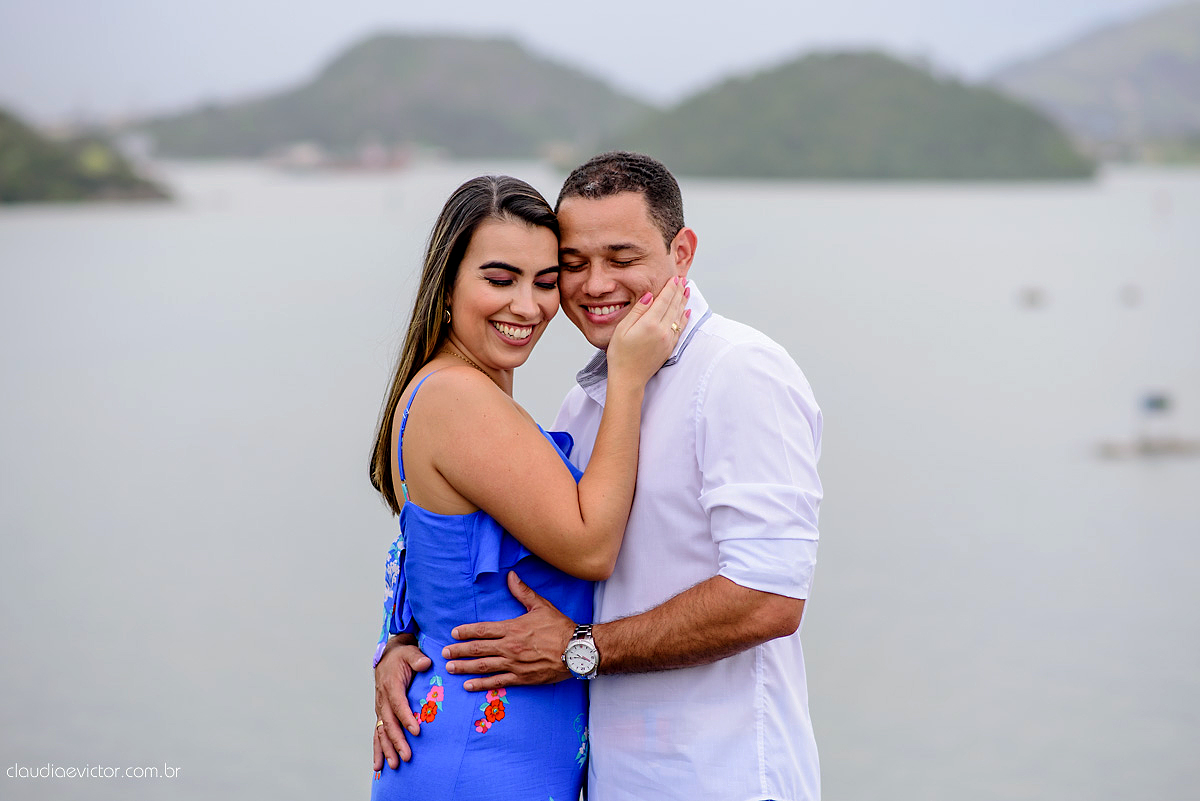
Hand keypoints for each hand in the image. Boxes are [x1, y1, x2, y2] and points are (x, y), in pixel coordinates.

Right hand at [372, 635, 431, 770]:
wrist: (388, 657)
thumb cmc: (403, 656)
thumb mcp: (411, 653)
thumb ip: (417, 658)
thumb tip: (425, 663)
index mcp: (391, 685)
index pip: (398, 704)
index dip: (406, 718)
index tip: (416, 731)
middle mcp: (383, 700)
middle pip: (389, 723)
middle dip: (397, 741)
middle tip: (407, 756)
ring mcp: (380, 709)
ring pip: (382, 732)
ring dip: (387, 750)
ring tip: (395, 765)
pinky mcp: (381, 715)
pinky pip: (377, 734)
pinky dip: (378, 750)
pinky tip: (379, 766)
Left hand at [442, 571, 574, 691]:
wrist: (576, 650)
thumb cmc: (559, 627)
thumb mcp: (541, 606)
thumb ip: (523, 592)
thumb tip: (511, 575)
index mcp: (512, 628)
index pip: (482, 630)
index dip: (466, 632)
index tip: (454, 634)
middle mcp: (509, 647)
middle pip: (478, 649)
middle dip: (459, 651)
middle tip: (444, 653)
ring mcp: (513, 664)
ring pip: (483, 667)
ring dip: (464, 667)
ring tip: (450, 668)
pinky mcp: (521, 678)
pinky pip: (497, 682)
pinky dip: (481, 684)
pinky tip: (469, 685)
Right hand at [606, 276, 689, 385]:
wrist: (629, 378)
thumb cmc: (620, 355)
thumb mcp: (622, 329)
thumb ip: (638, 310)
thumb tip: (650, 295)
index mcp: (650, 324)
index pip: (664, 300)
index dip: (670, 287)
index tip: (674, 278)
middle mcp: (663, 330)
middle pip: (674, 306)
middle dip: (678, 291)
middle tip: (682, 280)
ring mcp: (668, 340)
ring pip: (679, 316)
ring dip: (683, 302)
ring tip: (687, 290)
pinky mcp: (670, 347)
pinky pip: (681, 328)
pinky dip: (685, 318)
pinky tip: (687, 311)